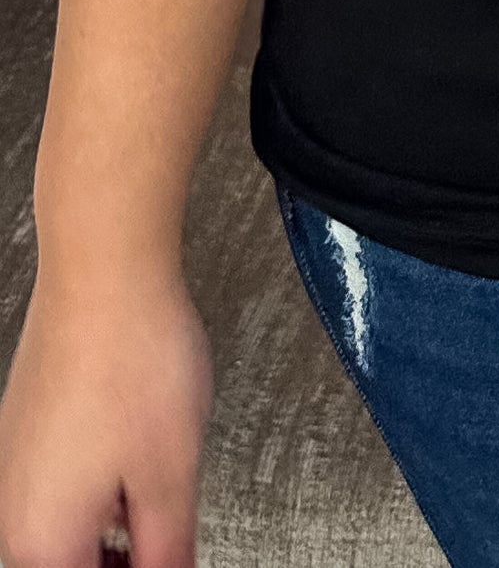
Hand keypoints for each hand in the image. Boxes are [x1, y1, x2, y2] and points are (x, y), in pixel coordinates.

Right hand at [0, 266, 209, 567]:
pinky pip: (56, 492)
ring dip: (109, 537)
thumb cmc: (131, 358)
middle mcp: (14, 511)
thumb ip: (167, 554)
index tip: (165, 560)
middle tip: (164, 546)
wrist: (103, 272)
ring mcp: (15, 468)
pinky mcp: (26, 433)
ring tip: (157, 509)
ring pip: (62, 535)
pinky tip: (134, 467)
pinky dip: (97, 497)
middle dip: (118, 562)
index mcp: (42, 541)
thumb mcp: (171, 477)